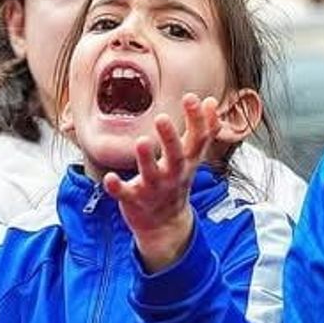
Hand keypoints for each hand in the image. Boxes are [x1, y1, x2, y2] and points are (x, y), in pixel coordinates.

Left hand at [104, 94, 216, 272]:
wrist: (165, 225)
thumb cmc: (176, 181)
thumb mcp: (193, 158)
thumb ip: (203, 131)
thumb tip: (213, 101)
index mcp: (188, 162)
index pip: (198, 140)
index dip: (198, 120)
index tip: (192, 97)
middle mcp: (173, 175)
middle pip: (176, 157)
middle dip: (170, 138)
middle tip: (162, 118)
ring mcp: (154, 189)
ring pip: (151, 174)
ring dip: (146, 159)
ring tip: (141, 141)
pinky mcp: (135, 200)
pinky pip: (126, 194)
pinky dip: (118, 188)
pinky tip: (109, 178)